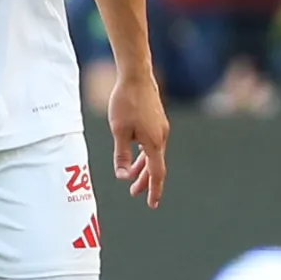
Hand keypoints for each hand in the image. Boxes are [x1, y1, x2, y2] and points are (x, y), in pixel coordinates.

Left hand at [106, 70, 168, 208]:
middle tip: (134, 193)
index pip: (157, 173)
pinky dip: (144, 153)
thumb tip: (122, 176)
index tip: (152, 204)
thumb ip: (121, 155)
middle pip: (155, 166)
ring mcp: (161, 128)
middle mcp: (161, 136)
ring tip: (131, 177)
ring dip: (143, 167)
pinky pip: (152, 143)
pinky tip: (135, 154)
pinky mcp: (157, 121)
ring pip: (153, 154)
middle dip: (145, 181)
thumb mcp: (119, 131)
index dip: (154, 190)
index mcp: (154, 142)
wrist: (137, 76)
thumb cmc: (126, 102)